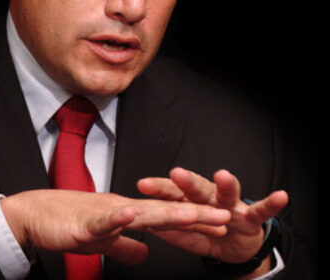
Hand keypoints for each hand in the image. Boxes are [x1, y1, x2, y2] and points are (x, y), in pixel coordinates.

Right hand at [0, 189, 230, 265]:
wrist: (36, 213)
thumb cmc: (68, 223)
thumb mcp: (104, 240)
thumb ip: (125, 246)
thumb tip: (146, 254)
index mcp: (126, 213)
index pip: (165, 217)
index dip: (193, 220)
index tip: (220, 223)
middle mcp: (121, 208)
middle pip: (163, 213)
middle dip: (195, 215)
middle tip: (225, 216)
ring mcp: (104, 213)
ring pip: (141, 213)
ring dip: (168, 214)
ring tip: (194, 214)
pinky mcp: (84, 222)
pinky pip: (104, 220)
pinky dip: (118, 218)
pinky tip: (132, 214)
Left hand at [137, 168, 288, 265]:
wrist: (234, 247)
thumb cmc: (206, 234)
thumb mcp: (183, 234)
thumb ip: (166, 226)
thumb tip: (140, 220)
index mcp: (191, 201)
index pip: (173, 192)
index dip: (159, 188)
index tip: (144, 184)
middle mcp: (210, 198)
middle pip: (198, 188)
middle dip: (188, 181)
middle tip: (177, 174)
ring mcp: (232, 206)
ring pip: (228, 193)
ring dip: (226, 184)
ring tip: (223, 176)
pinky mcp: (251, 217)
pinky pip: (262, 210)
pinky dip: (271, 203)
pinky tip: (280, 196)